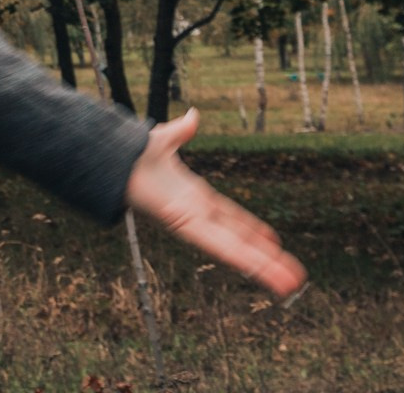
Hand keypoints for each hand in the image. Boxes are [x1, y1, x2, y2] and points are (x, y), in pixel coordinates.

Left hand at [125, 108, 304, 297]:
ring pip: (235, 250)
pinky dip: (241, 258)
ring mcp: (192, 222)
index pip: (232, 218)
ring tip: (289, 286)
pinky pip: (218, 245)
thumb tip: (193, 116)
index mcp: (196, 197)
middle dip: (266, 260)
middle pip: (239, 240)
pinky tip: (262, 273)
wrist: (109, 156)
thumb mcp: (164, 140)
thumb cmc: (130, 154)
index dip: (252, 231)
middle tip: (294, 278)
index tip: (273, 243)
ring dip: (262, 268)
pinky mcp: (184, 224)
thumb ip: (181, 132)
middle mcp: (197, 213)